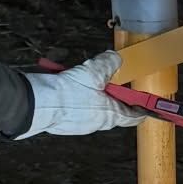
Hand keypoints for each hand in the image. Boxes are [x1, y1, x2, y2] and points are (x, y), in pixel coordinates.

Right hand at [17, 50, 145, 137]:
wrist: (35, 104)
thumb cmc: (66, 92)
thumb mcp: (93, 71)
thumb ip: (108, 63)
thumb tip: (115, 59)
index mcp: (110, 115)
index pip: (134, 116)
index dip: (143, 109)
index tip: (148, 105)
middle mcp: (97, 123)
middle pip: (113, 110)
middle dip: (112, 94)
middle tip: (108, 79)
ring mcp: (80, 124)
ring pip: (93, 107)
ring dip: (92, 93)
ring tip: (82, 77)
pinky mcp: (65, 122)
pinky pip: (76, 108)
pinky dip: (76, 96)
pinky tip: (67, 83)